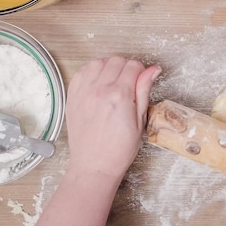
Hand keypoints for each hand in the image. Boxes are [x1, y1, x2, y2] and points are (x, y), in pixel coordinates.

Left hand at [65, 57, 160, 179]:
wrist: (94, 165)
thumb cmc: (119, 149)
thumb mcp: (140, 121)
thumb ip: (144, 91)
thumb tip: (152, 70)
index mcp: (119, 96)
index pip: (133, 66)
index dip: (141, 71)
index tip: (142, 80)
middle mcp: (99, 90)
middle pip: (116, 61)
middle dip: (127, 67)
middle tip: (130, 82)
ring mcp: (83, 92)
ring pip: (98, 62)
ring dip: (108, 67)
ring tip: (114, 81)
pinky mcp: (72, 97)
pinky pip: (82, 72)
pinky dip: (92, 72)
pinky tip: (98, 83)